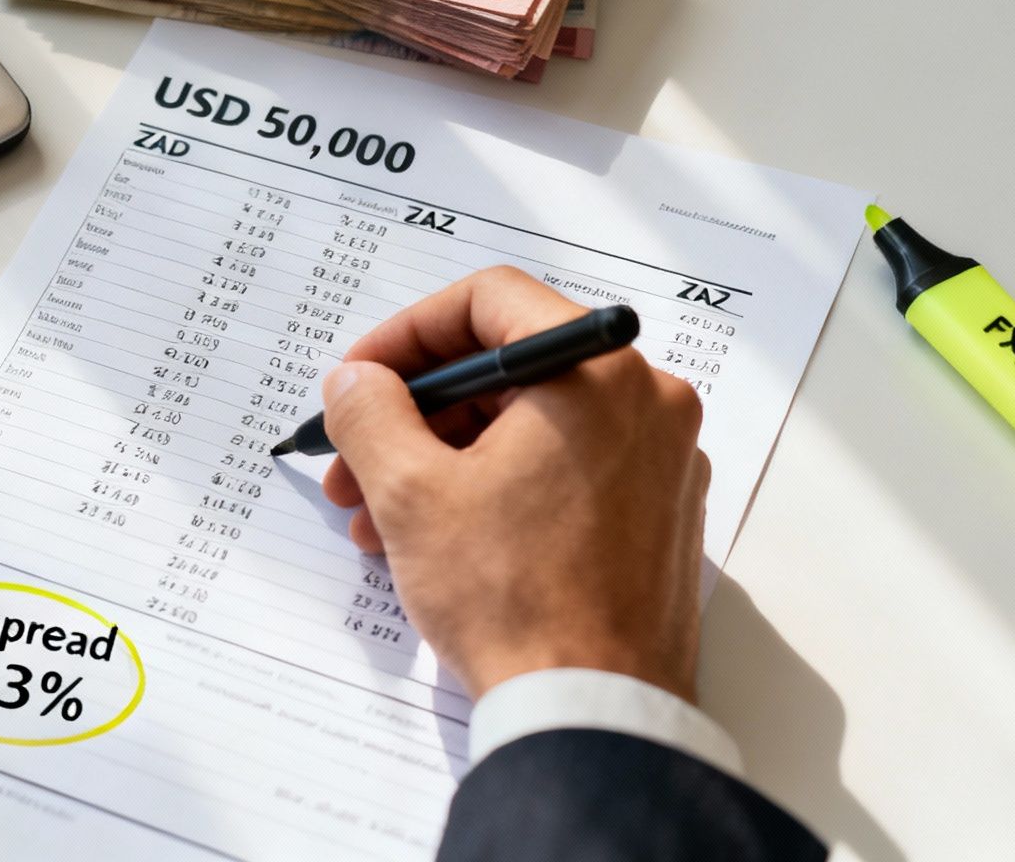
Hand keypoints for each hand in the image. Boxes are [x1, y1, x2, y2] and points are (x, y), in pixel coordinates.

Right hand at [320, 267, 708, 700]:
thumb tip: (357, 381)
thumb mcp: (411, 493)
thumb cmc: (516, 602)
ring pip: (529, 427)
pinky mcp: (656, 516)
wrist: (593, 713)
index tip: (360, 378)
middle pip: (508, 370)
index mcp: (599, 374)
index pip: (490, 301)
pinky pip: (562, 471)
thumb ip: (371, 413)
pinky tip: (433, 538)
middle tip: (353, 459)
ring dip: (443, 459)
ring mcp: (660, 463)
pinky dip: (495, 488)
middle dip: (415, 414)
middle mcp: (646, 404)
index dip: (407, 334)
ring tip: (375, 517)